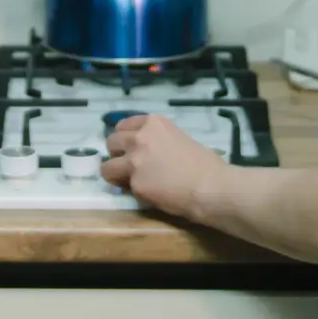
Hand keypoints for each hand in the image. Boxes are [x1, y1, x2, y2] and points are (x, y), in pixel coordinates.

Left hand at [102, 114, 226, 219]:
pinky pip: (123, 188)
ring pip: (106, 167)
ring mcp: (135, 160)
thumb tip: (154, 153)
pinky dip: (132, 192)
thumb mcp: (181, 139)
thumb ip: (161, 141)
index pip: (123, 125)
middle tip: (129, 166)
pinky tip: (148, 194)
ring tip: (129, 182)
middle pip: (111, 142)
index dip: (125, 139)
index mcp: (154, 123)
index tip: (130, 148)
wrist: (211, 187)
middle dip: (117, 154)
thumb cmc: (207, 165)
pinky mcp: (135, 183)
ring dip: (115, 174)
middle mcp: (140, 137)